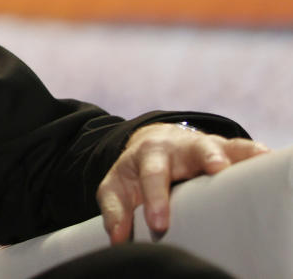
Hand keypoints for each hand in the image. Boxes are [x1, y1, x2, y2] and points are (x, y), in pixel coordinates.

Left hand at [97, 122, 267, 243]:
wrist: (152, 144)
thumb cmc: (135, 173)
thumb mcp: (117, 187)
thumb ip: (115, 210)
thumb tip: (117, 238)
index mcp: (150, 155)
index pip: (153, 175)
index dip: (156, 199)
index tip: (159, 224)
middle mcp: (180, 147)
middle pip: (196, 149)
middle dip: (207, 158)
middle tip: (218, 169)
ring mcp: (205, 147)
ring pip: (224, 145)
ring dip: (238, 154)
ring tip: (258, 160)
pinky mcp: (225, 151)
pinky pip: (242, 149)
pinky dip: (254, 153)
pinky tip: (266, 159)